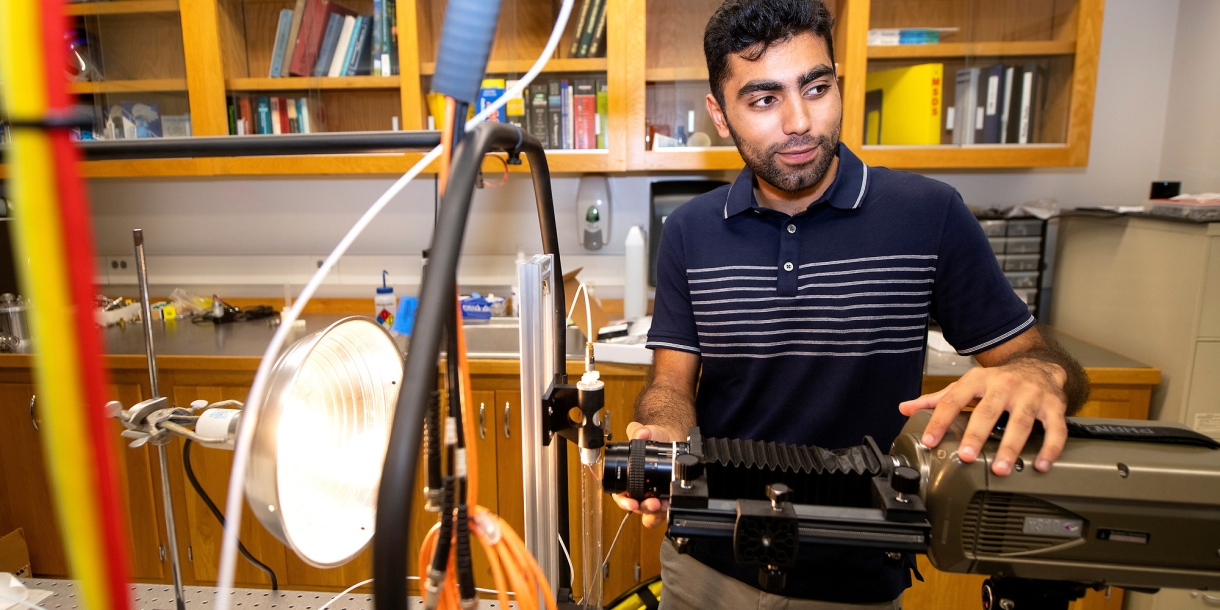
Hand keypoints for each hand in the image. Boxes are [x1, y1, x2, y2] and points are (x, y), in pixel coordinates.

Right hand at [611, 422, 681, 527]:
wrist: (670, 441)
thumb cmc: (653, 438)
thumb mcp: (646, 432)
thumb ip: (638, 430)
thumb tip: (641, 433)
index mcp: (626, 477)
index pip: (620, 495)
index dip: (624, 502)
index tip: (632, 503)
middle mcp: (637, 489)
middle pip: (635, 507)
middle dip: (643, 508)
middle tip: (653, 504)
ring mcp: (650, 495)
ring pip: (649, 512)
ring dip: (655, 512)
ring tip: (663, 504)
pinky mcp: (664, 498)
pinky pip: (662, 512)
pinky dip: (666, 511)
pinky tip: (670, 504)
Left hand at [899, 360, 1068, 475]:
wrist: (1039, 365)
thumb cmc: (999, 381)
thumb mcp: (968, 385)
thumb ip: (938, 399)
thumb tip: (905, 408)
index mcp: (979, 380)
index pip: (954, 400)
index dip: (940, 420)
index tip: (929, 440)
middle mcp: (1005, 385)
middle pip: (988, 411)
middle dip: (977, 434)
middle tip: (967, 456)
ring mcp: (1031, 395)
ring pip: (1021, 422)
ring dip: (1010, 446)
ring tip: (1000, 469)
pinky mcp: (1055, 405)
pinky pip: (1055, 429)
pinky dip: (1050, 448)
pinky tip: (1040, 465)